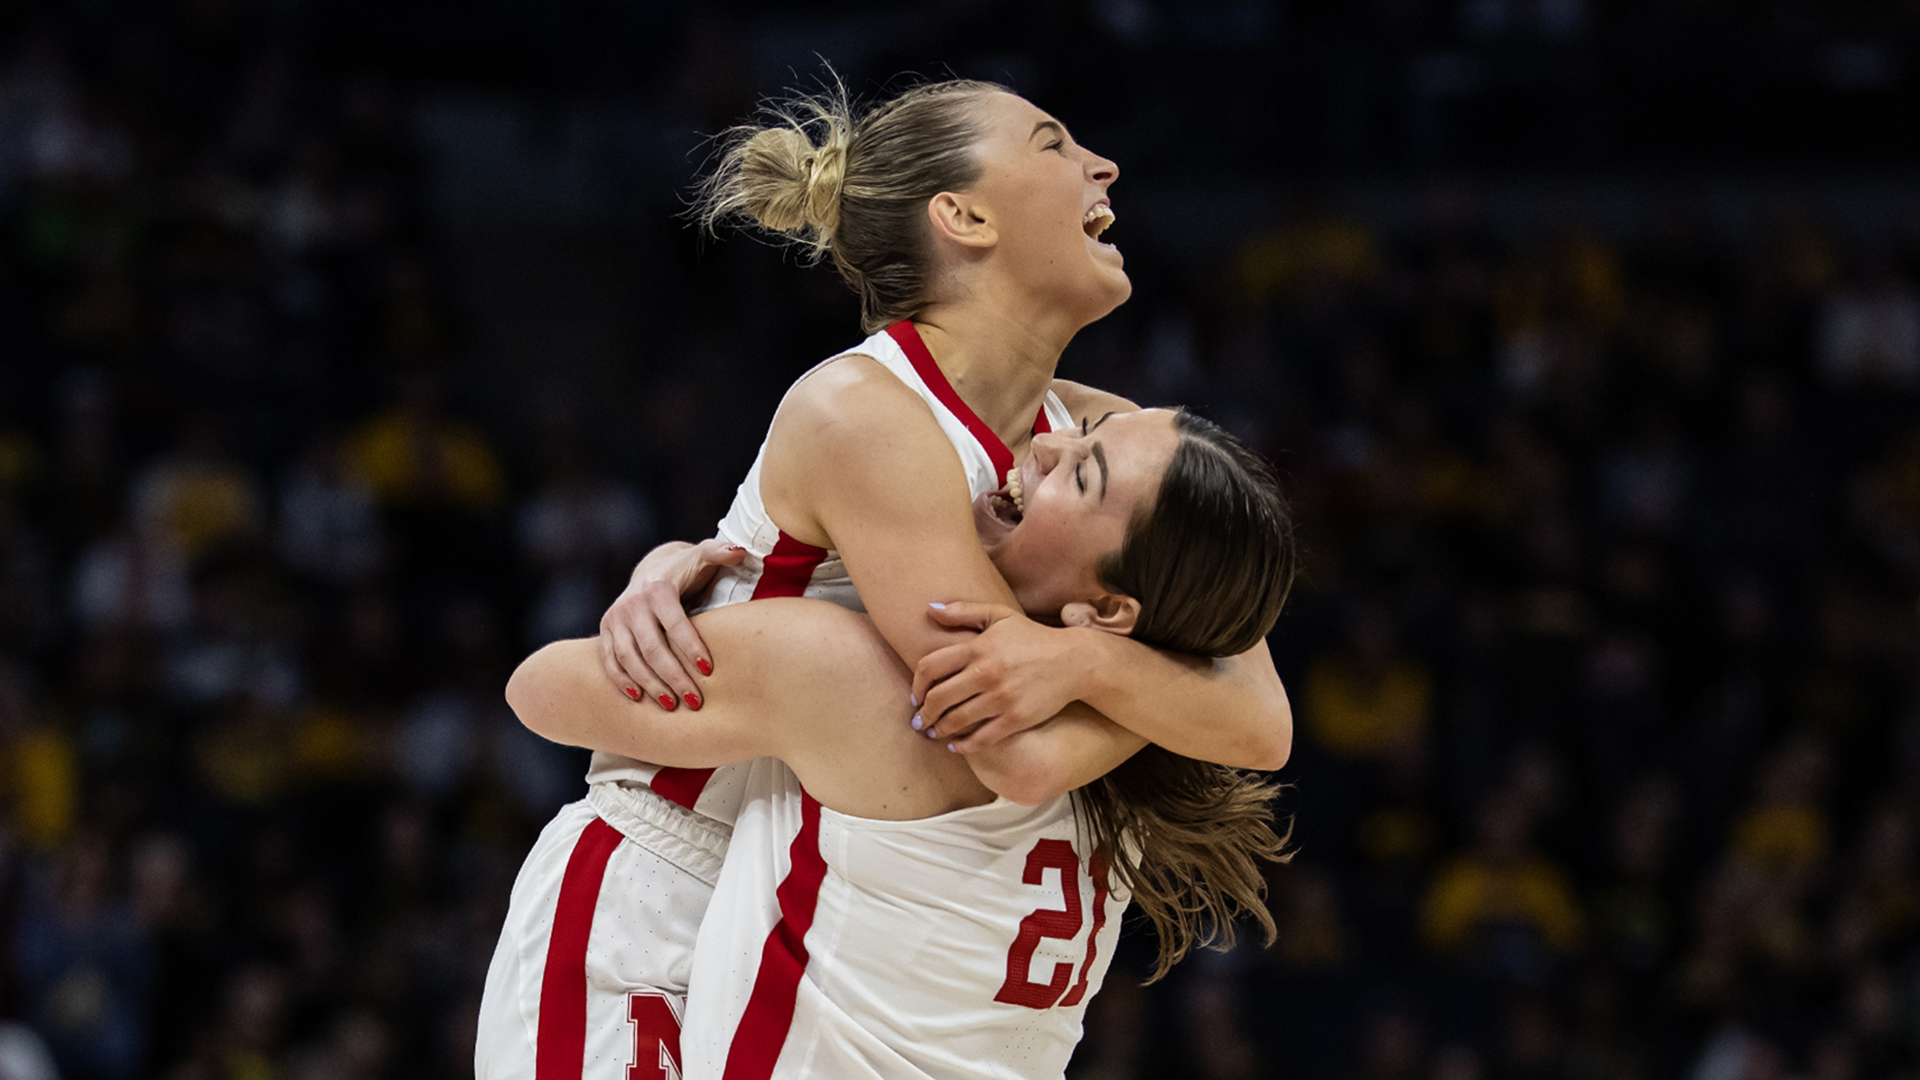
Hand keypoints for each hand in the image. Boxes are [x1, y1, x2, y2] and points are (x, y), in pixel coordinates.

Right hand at [598, 539, 747, 709]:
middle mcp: (633, 603)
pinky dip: (620, 680)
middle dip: (673, 676)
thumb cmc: (687, 570)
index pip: (676, 624)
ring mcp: (616, 617)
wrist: (653, 568)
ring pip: (628, 658)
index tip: (708, 671)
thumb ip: (720, 553)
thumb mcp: (703, 557)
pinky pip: (609, 659)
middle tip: (695, 701)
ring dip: (648, 684)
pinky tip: (638, 697)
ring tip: (671, 705)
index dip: (692, 648)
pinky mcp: (606, 629)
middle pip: (652, 648)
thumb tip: (740, 551)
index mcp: (658, 589)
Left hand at [909, 601, 1097, 750]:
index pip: (930, 667)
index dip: (917, 685)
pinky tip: (956, 745)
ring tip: (933, 732)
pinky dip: (964, 745)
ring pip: (957, 720)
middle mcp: (986, 673)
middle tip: (919, 720)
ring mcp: (1001, 698)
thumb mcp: (1000, 616)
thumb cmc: (1032, 638)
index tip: (915, 696)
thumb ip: (964, 610)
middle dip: (923, 713)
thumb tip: (929, 609)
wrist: (1074, 661)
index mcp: (978, 647)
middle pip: (938, 698)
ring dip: (939, 730)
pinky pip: (982, 738)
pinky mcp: (1016, 718)